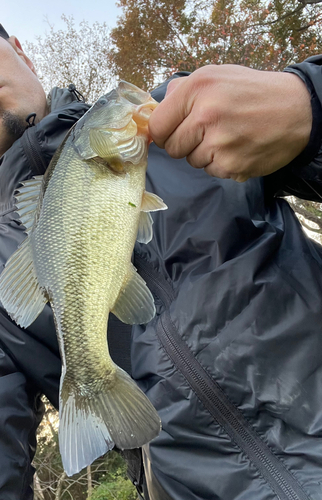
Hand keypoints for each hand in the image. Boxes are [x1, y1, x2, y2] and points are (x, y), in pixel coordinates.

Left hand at [149, 65, 311, 181]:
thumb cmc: (253, 92)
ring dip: (204, 154)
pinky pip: (212, 171)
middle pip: (172, 148)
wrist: (296, 111)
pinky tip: (238, 148)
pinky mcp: (232, 166)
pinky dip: (221, 164)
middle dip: (184, 144)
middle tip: (205, 133)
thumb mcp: (216, 75)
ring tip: (227, 137)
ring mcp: (219, 144)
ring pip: (192, 161)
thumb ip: (183, 91)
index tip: (171, 132)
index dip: (162, 132)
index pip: (157, 126)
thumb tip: (157, 110)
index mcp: (198, 88)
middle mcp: (206, 115)